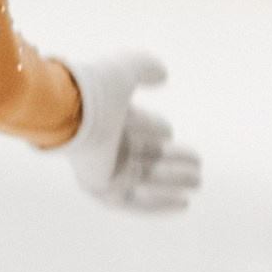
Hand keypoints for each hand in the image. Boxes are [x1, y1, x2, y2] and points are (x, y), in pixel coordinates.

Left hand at [59, 54, 199, 212]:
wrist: (73, 113)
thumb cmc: (97, 91)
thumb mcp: (126, 71)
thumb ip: (145, 67)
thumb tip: (164, 75)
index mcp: (111, 117)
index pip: (141, 128)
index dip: (159, 130)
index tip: (174, 133)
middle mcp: (108, 144)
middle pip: (147, 157)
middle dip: (175, 163)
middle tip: (198, 168)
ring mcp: (105, 168)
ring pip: (146, 180)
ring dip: (174, 183)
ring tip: (198, 181)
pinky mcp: (102, 188)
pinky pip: (135, 202)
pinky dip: (160, 204)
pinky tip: (183, 203)